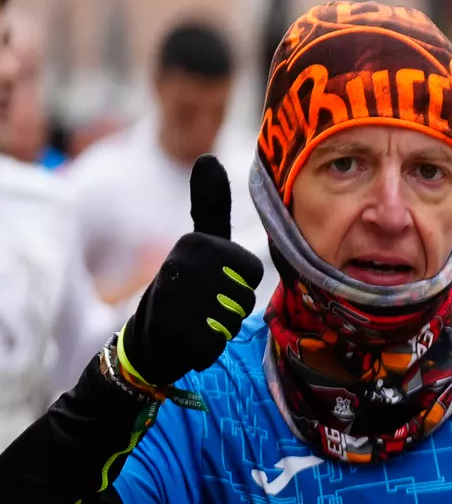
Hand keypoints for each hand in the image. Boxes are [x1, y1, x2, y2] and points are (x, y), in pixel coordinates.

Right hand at [112, 156, 261, 391]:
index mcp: (195, 243)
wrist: (147, 336)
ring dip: (220, 327)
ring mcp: (177, 299)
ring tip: (194, 319)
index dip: (239, 283)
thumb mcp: (199, 242)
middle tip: (202, 304)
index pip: (251, 270)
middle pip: (245, 296)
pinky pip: (217, 342)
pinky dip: (207, 347)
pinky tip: (186, 338)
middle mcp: (183, 266)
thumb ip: (209, 206)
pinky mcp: (177, 332)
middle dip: (231, 308)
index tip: (212, 281)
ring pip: (233, 319)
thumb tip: (208, 156)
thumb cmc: (183, 286)